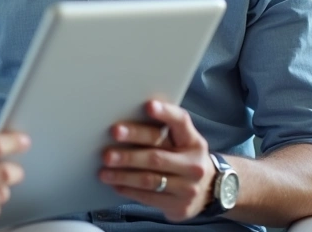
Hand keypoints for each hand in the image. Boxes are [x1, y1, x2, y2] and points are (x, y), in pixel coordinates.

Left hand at [99, 100, 215, 221]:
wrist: (208, 191)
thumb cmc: (183, 158)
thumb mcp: (182, 142)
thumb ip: (162, 131)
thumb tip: (124, 123)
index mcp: (193, 141)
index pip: (181, 122)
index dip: (165, 113)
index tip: (148, 106)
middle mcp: (193, 164)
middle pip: (157, 156)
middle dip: (129, 154)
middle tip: (106, 153)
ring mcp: (188, 187)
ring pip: (149, 180)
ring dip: (123, 175)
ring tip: (104, 172)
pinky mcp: (179, 206)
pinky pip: (149, 197)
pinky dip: (129, 190)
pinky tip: (115, 185)